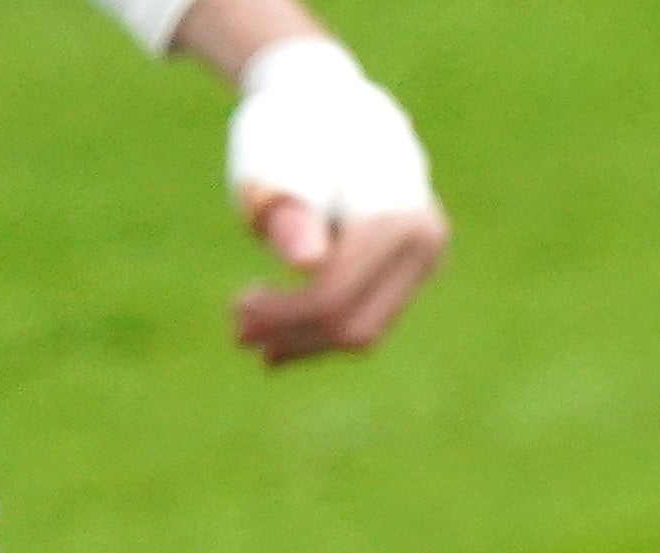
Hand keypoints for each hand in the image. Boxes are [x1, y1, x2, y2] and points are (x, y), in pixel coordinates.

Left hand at [223, 38, 446, 364]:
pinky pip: (366, 317)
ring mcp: (422, 261)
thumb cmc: (294, 127)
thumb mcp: (280, 163)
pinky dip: (320, 329)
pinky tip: (279, 337)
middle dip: (293, 335)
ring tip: (249, 334)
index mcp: (400, 218)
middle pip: (356, 324)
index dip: (283, 315)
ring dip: (303, 341)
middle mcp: (424, 246)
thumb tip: (307, 264)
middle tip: (238, 331)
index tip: (235, 310)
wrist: (329, 104)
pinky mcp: (408, 270)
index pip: (337, 294)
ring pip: (363, 332)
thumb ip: (292, 213)